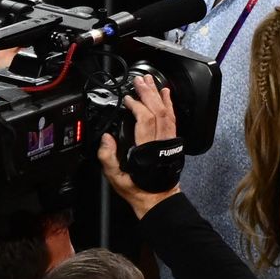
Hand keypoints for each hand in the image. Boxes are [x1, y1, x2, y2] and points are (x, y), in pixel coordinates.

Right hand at [98, 75, 179, 217]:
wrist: (157, 198)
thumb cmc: (137, 188)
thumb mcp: (116, 177)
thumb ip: (108, 157)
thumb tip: (106, 137)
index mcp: (146, 149)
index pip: (145, 120)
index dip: (137, 106)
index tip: (128, 98)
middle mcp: (160, 142)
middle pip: (157, 111)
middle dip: (148, 93)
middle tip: (139, 80)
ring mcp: (168, 140)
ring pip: (167, 113)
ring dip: (158, 95)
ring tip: (151, 81)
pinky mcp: (171, 140)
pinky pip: (172, 119)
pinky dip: (169, 104)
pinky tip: (165, 93)